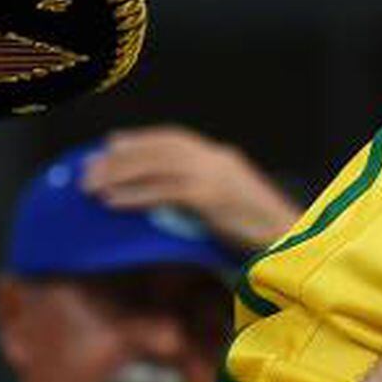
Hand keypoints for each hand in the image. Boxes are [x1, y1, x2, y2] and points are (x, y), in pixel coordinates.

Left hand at [83, 126, 300, 252]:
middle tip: (88, 168)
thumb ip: (204, 195)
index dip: (139, 140)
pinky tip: (112, 203)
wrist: (293, 242)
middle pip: (158, 148)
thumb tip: (168, 201)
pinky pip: (163, 192)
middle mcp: (215, 160)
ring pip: (156, 166)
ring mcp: (214, 176)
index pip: (173, 139)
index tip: (111, 144)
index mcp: (221, 159)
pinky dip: (134, 195)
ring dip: (119, 174)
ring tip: (91, 187)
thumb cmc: (262, 234)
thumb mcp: (232, 206)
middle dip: (121, 156)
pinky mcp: (210, 198)